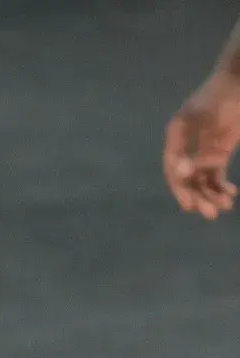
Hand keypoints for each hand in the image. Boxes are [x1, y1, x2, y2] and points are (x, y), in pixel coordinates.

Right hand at [165, 73, 239, 217]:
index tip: (189, 206)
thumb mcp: (210, 121)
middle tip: (210, 214)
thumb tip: (182, 173)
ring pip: (202, 178)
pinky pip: (217, 172)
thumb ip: (198, 147)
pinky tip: (230, 194)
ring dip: (211, 194)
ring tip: (224, 207)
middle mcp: (186, 146)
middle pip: (188, 177)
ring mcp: (204, 148)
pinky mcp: (220, 149)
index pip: (173, 168)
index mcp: (176, 136)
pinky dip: (221, 185)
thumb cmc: (223, 96)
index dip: (180, 188)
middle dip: (199, 196)